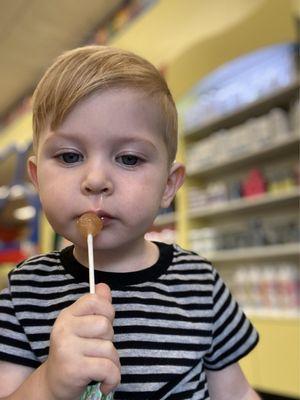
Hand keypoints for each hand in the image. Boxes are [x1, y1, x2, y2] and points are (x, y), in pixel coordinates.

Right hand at [42, 283, 119, 399]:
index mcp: (68, 315)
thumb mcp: (82, 326)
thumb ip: (96, 306)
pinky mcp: (74, 368)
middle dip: (109, 340)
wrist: (54, 384)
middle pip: (105, 325)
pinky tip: (105, 384)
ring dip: (112, 363)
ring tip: (100, 368)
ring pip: (109, 349)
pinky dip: (113, 379)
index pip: (94, 300)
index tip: (105, 323)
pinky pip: (108, 368)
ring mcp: (67, 348)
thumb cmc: (74, 351)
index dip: (107, 310)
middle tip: (97, 350)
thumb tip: (104, 287)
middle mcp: (64, 328)